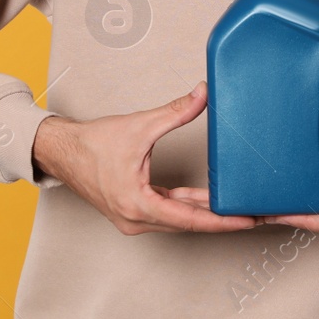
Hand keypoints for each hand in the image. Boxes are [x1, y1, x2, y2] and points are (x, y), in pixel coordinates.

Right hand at [32, 80, 259, 235]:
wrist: (61, 152)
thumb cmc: (91, 145)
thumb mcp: (139, 126)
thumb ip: (175, 112)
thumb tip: (202, 95)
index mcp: (138, 204)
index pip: (191, 218)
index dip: (223, 220)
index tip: (248, 220)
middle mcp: (137, 219)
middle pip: (191, 223)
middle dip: (224, 218)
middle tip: (257, 215)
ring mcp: (135, 218)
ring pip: (181, 219)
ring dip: (209, 213)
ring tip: (242, 210)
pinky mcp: (136, 211)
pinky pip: (171, 212)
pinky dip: (191, 206)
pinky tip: (212, 200)